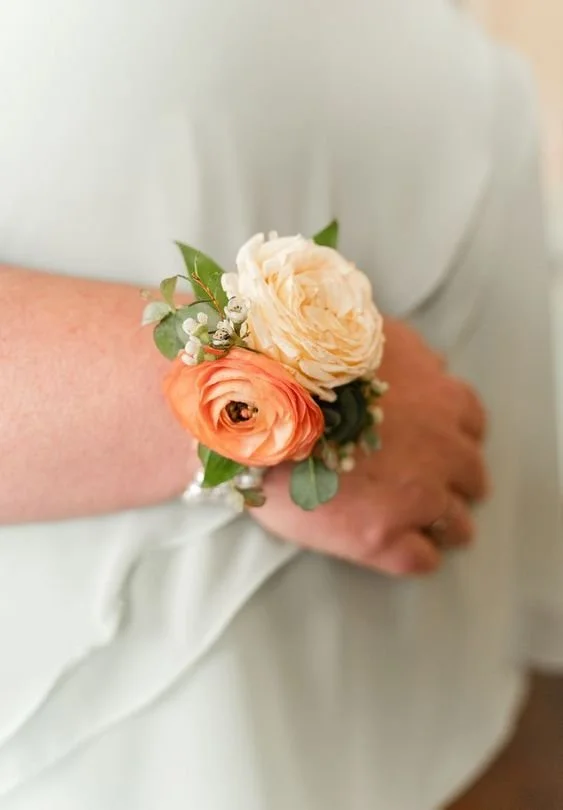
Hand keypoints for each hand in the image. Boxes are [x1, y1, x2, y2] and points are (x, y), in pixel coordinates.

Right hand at [252, 318, 488, 575]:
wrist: (253, 412)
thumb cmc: (304, 369)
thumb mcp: (371, 341)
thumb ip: (413, 356)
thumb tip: (432, 369)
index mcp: (444, 400)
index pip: (471, 426)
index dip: (447, 435)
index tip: (424, 443)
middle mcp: (445, 451)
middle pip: (472, 477)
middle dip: (448, 480)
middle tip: (411, 481)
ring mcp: (420, 499)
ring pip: (458, 525)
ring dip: (437, 522)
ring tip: (402, 520)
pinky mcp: (385, 540)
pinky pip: (424, 560)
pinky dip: (412, 554)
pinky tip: (387, 543)